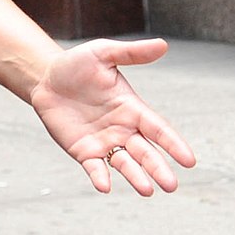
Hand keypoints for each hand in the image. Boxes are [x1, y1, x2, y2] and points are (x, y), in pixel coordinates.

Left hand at [29, 38, 195, 194]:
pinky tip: (105, 186)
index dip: (173, 144)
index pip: (158, 129)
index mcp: (133, 109)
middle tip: (171, 185)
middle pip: (145, 152)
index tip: (189, 161)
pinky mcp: (83, 151)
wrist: (45, 78)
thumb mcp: (102, 54)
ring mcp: (104, 142)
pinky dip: (100, 176)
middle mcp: (123, 130)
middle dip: (158, 168)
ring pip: (125, 164)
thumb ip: (131, 53)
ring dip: (136, 177)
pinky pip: (95, 167)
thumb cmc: (77, 65)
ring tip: (147, 190)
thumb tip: (163, 44)